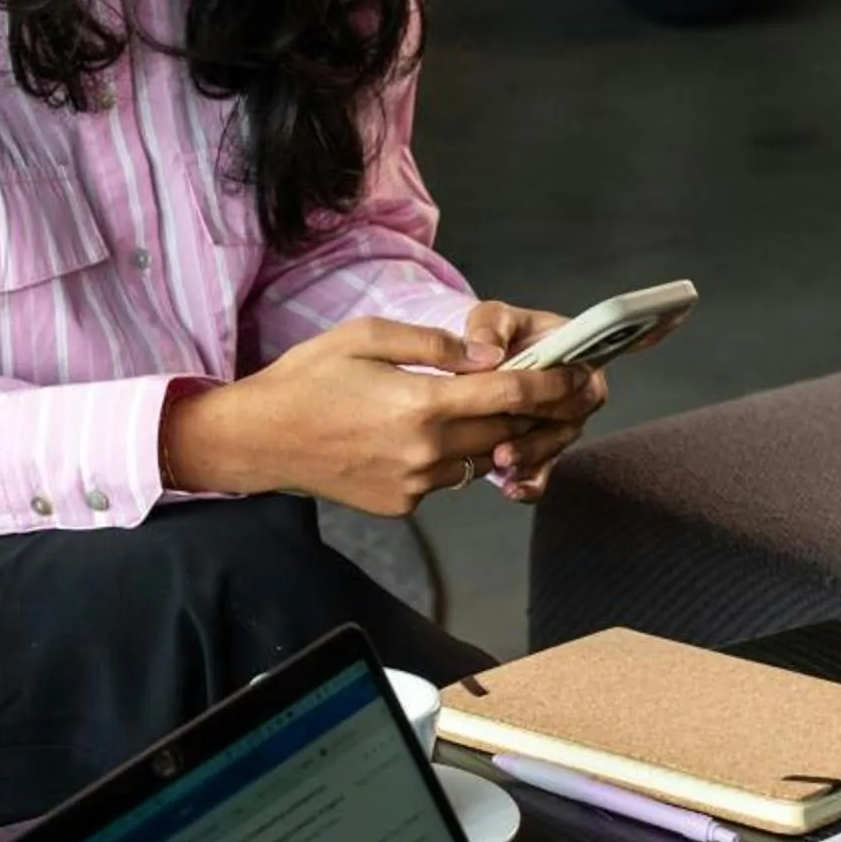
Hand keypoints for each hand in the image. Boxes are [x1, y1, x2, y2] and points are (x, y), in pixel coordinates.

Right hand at [158, 315, 597, 516]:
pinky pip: (448, 478)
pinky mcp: (404, 505)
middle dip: (543, 413)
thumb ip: (434, 346)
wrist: (260, 440)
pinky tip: (443, 436)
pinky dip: (457, 457)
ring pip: (481, 459)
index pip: (509, 394)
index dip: (552, 384)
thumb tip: (487, 354)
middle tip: (571, 395)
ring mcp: (415, 485)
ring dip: (501, 438)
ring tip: (514, 414)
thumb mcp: (367, 337)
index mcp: (421, 404)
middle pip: (507, 432)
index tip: (580, 375)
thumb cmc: (308, 379)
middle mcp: (425, 451)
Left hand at [463, 297, 609, 502]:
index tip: (529, 399)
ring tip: (502, 459)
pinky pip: (543, 473)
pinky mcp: (542, 451)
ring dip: (530, 457)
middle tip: (512, 432)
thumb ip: (489, 328)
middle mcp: (574, 396)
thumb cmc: (499, 334)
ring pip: (553, 449)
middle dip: (540, 430)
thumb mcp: (492, 317)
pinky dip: (529, 483)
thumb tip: (487, 351)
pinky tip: (511, 488)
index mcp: (576, 359)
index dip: (558, 393)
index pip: (582, 381)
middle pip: (569, 420)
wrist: (485, 358)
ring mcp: (558, 426)